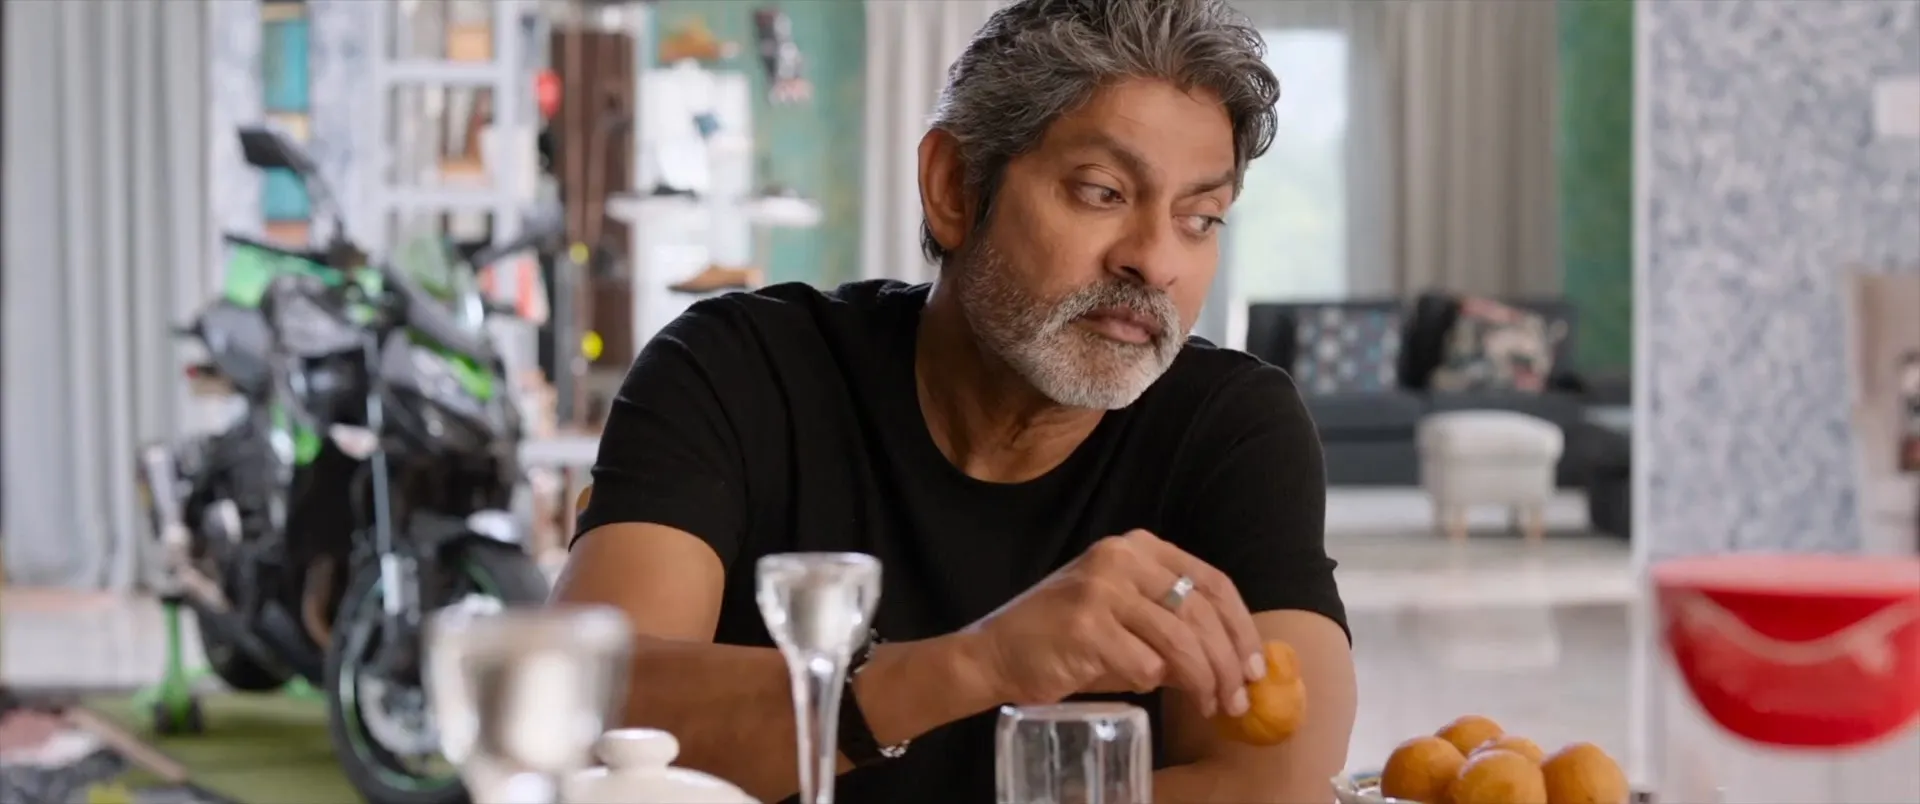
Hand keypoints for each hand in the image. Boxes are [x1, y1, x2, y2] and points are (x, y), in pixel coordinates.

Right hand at [964, 530, 1266, 717]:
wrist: (997, 652)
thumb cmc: (1068, 639)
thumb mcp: (1126, 617)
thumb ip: (1175, 626)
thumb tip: (1236, 662)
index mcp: (1137, 546)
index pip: (1212, 581)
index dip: (1242, 627)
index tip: (1257, 666)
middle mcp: (1121, 557)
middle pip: (1202, 612)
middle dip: (1229, 662)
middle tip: (1238, 700)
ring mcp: (1102, 589)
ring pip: (1181, 640)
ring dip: (1203, 681)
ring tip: (1210, 705)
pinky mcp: (1086, 626)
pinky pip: (1145, 665)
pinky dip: (1151, 683)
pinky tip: (1142, 688)